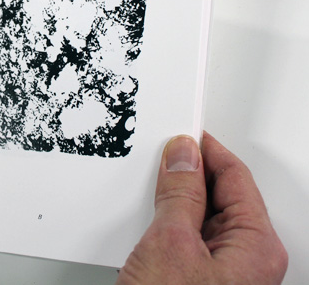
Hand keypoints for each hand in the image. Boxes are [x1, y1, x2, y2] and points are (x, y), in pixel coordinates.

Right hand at [117, 132, 287, 283]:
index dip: (205, 150)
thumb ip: (179, 194)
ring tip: (149, 196)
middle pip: (220, 196)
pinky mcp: (198, 280)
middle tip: (161, 158)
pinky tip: (146, 225)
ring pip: (200, 217)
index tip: (181, 135)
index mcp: (257, 248)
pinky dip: (166, 226)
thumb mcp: (170, 242)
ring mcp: (223, 273)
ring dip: (174, 204)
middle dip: (188, 176)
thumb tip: (183, 157)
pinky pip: (187, 239)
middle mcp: (248, 261)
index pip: (235, 177)